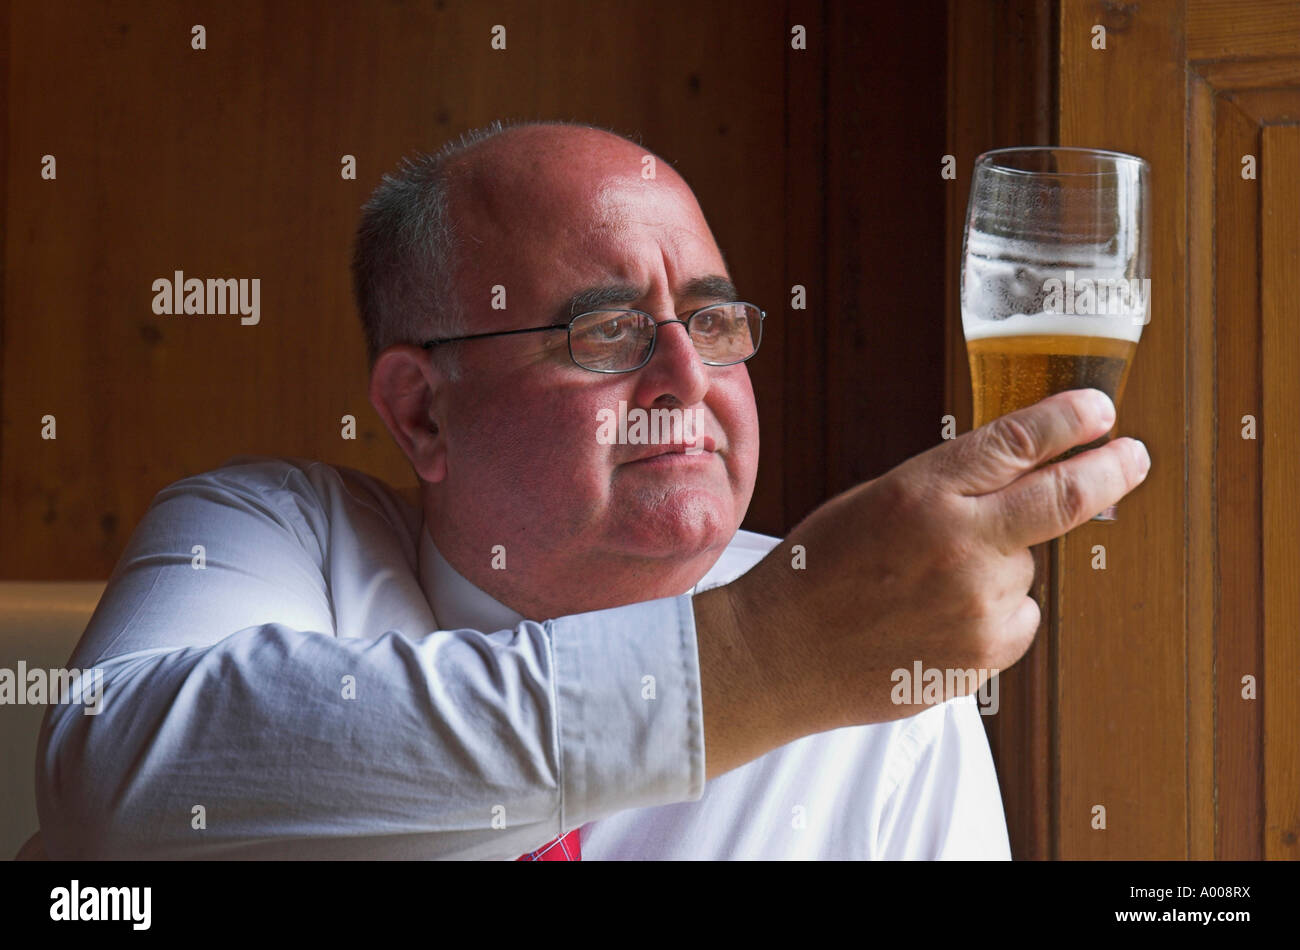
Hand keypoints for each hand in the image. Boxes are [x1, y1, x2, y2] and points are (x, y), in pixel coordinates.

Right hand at [718, 387, 1149, 735]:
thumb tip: (1022, 474)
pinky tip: (937, 619)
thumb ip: (947, 487)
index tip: (1100, 412)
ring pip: (1027, 567)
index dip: (1070, 420)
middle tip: (1132, 456)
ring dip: (1000, 566)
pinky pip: (1017, 618)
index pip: (1018, 442)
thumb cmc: (818, 571)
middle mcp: (959, 543)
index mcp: (922, 492)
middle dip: (1111, 471)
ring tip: (929, 586)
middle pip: (1065, 498)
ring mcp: (978, 604)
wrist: (782, 655)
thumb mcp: (874, 500)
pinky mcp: (985, 655)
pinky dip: (992, 615)